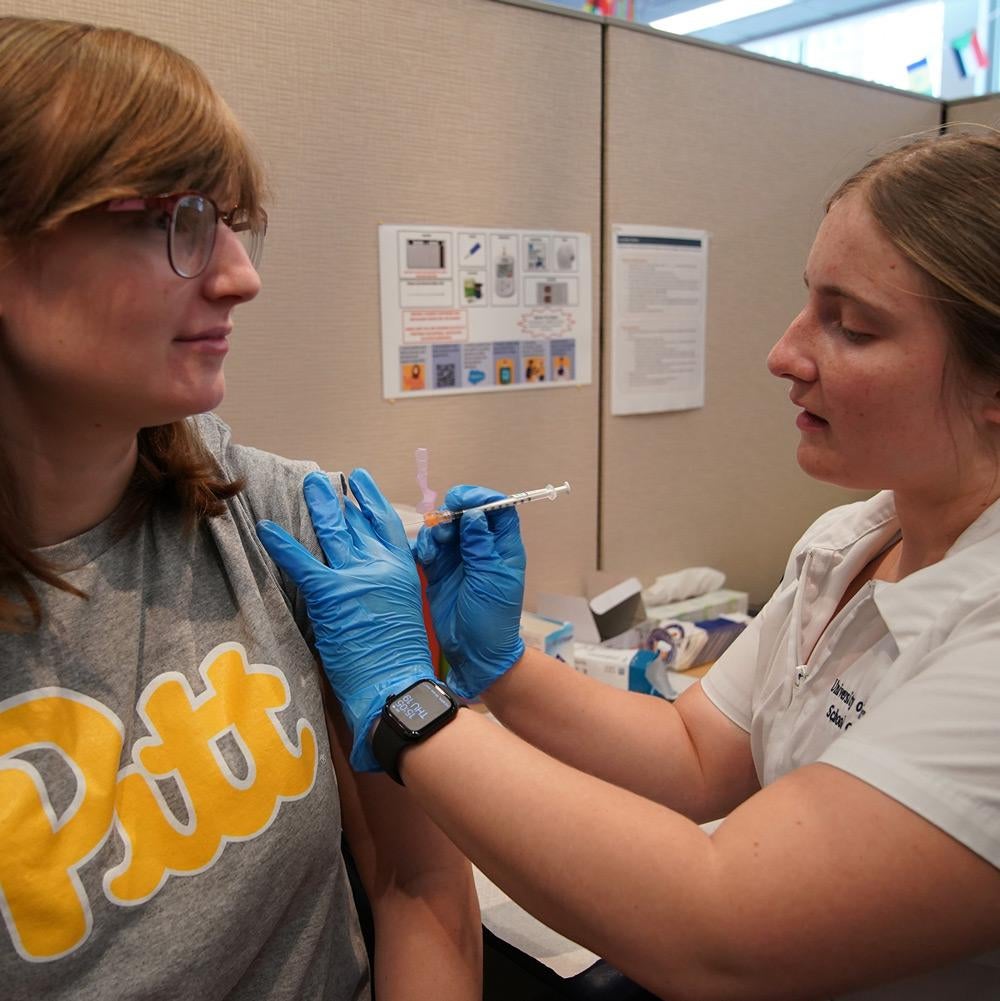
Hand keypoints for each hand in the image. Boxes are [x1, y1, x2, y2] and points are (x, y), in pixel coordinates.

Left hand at [256, 469, 434, 770]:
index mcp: (401, 570)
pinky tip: (265, 528)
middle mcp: (381, 565)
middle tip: (322, 479)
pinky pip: (301, 562)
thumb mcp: (401, 612)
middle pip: (356, 522)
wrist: (397, 683)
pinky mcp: (331, 594)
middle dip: (338, 498)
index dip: (370, 500)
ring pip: (333, 532)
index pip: (385, 524)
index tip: (359, 481)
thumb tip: (363, 577)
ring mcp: (356, 576)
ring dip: (318, 505)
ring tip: (306, 485)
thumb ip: (384, 589)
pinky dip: (281, 544)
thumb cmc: (398, 659)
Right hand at [415, 485, 525, 699]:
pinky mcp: (440, 570)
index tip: (463, 499)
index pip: (498, 510)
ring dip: (437, 531)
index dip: (482, 499)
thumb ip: (481, 546)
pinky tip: (425, 558)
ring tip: (435, 547)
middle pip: (467, 514)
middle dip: (453, 513)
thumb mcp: (490, 580)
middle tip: (442, 522)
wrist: (474, 652)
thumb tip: (475, 514)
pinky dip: (426, 547)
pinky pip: (431, 548)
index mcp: (503, 548)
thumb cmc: (492, 619)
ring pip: (446, 529)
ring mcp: (459, 558)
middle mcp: (482, 548)